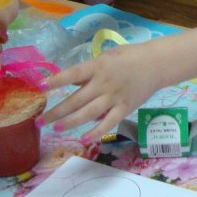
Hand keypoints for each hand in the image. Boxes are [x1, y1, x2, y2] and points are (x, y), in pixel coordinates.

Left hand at [40, 42, 163, 136]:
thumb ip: (87, 72)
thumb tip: (68, 83)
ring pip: (88, 114)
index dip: (56, 81)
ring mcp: (115, 97)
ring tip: (55, 128)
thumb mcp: (106, 57)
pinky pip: (108, 123)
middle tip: (39, 121)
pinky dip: (96, 132)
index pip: (73, 74)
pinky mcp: (125, 108)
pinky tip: (84, 139)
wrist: (157, 64)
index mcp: (98, 67)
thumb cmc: (129, 57)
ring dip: (70, 122)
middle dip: (56, 112)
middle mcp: (104, 83)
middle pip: (76, 100)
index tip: (39, 87)